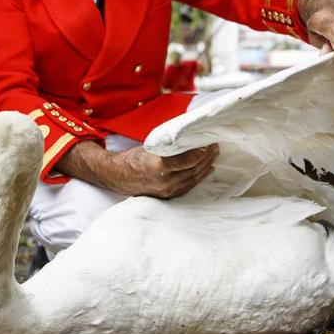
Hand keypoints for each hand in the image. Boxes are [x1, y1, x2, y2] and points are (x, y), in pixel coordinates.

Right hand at [61, 143, 218, 198]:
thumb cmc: (133, 158)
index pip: (189, 161)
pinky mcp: (168, 196)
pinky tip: (206, 170)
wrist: (118, 176)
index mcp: (160, 167)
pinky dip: (199, 177)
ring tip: (214, 156)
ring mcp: (168, 191)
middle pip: (194, 169)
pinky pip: (189, 186)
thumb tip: (190, 138)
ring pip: (194, 178)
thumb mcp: (152, 147)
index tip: (208, 144)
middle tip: (215, 146)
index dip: (201, 152)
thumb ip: (171, 146)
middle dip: (207, 157)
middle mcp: (166, 181)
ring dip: (206, 166)